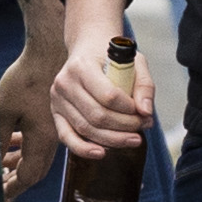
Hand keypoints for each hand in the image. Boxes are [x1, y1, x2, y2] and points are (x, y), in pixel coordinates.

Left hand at [0, 43, 58, 197]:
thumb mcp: (4, 110)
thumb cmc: (26, 78)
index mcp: (42, 141)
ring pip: (36, 156)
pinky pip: (38, 141)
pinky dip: (23, 147)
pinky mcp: (50, 117)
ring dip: (18, 163)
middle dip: (15, 180)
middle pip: (34, 171)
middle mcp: (52, 138)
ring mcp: (53, 128)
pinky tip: (11, 139)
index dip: (11, 189)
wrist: (49, 51)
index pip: (27, 177)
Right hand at [43, 0, 154, 161]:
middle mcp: (65, 82)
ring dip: (113, 139)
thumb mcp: (135, 62)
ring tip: (134, 139)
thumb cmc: (112, 57)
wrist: (87, 48)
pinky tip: (101, 153)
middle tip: (144, 126)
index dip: (129, 109)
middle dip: (125, 126)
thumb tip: (146, 112)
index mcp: (82, 65)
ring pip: (85, 128)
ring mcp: (57, 99)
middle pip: (97, 116)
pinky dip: (83, 149)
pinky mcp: (56, 112)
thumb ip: (144, 86)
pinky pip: (66, 136)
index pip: (108, 96)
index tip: (143, 112)